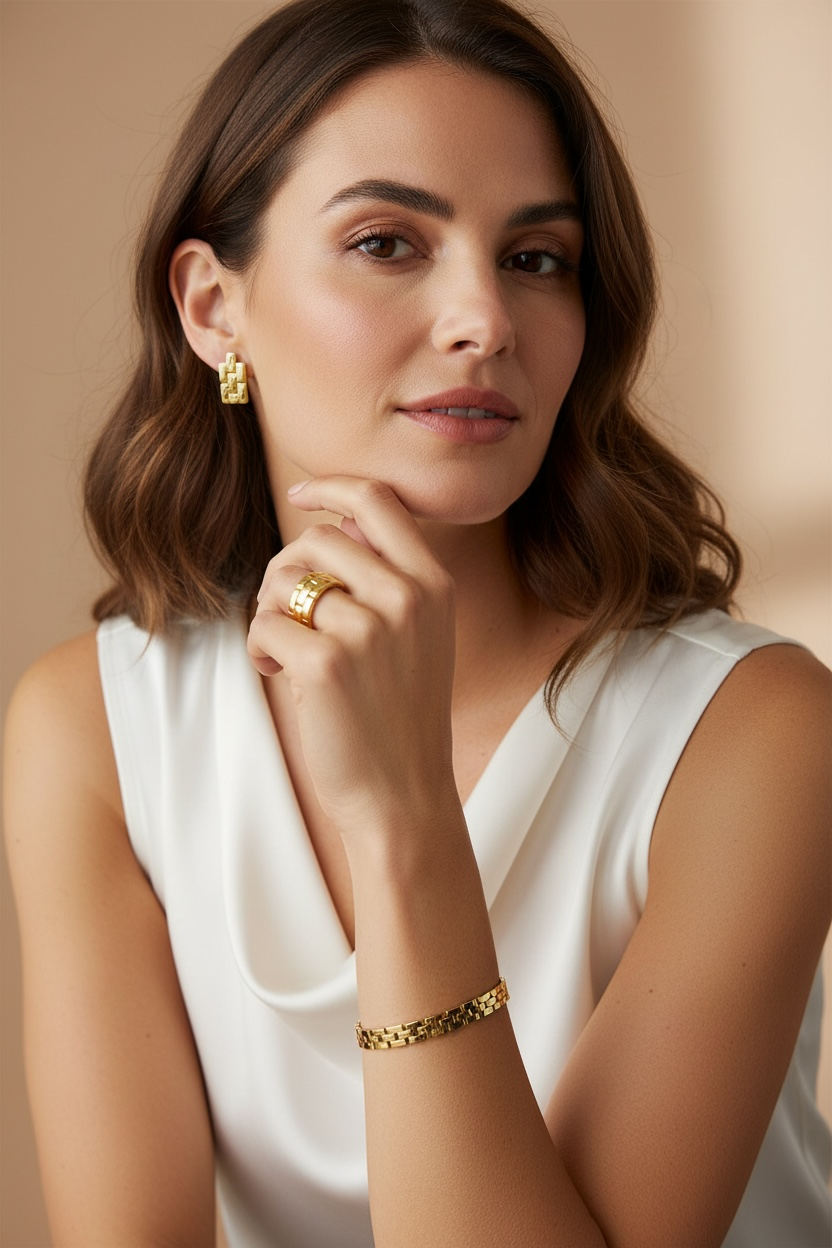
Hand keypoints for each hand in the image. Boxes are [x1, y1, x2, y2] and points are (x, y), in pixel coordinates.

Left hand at [248, 477, 459, 840]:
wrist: (405, 796)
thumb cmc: (399, 716)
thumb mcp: (418, 637)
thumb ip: (386, 579)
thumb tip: (328, 524)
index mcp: (433, 584)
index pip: (378, 501)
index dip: (332, 488)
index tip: (301, 494)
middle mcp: (407, 598)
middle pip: (317, 538)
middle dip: (285, 570)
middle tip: (284, 613)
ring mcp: (369, 630)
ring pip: (283, 580)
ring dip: (269, 611)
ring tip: (284, 651)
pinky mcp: (326, 664)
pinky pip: (264, 624)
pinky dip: (258, 648)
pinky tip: (279, 673)